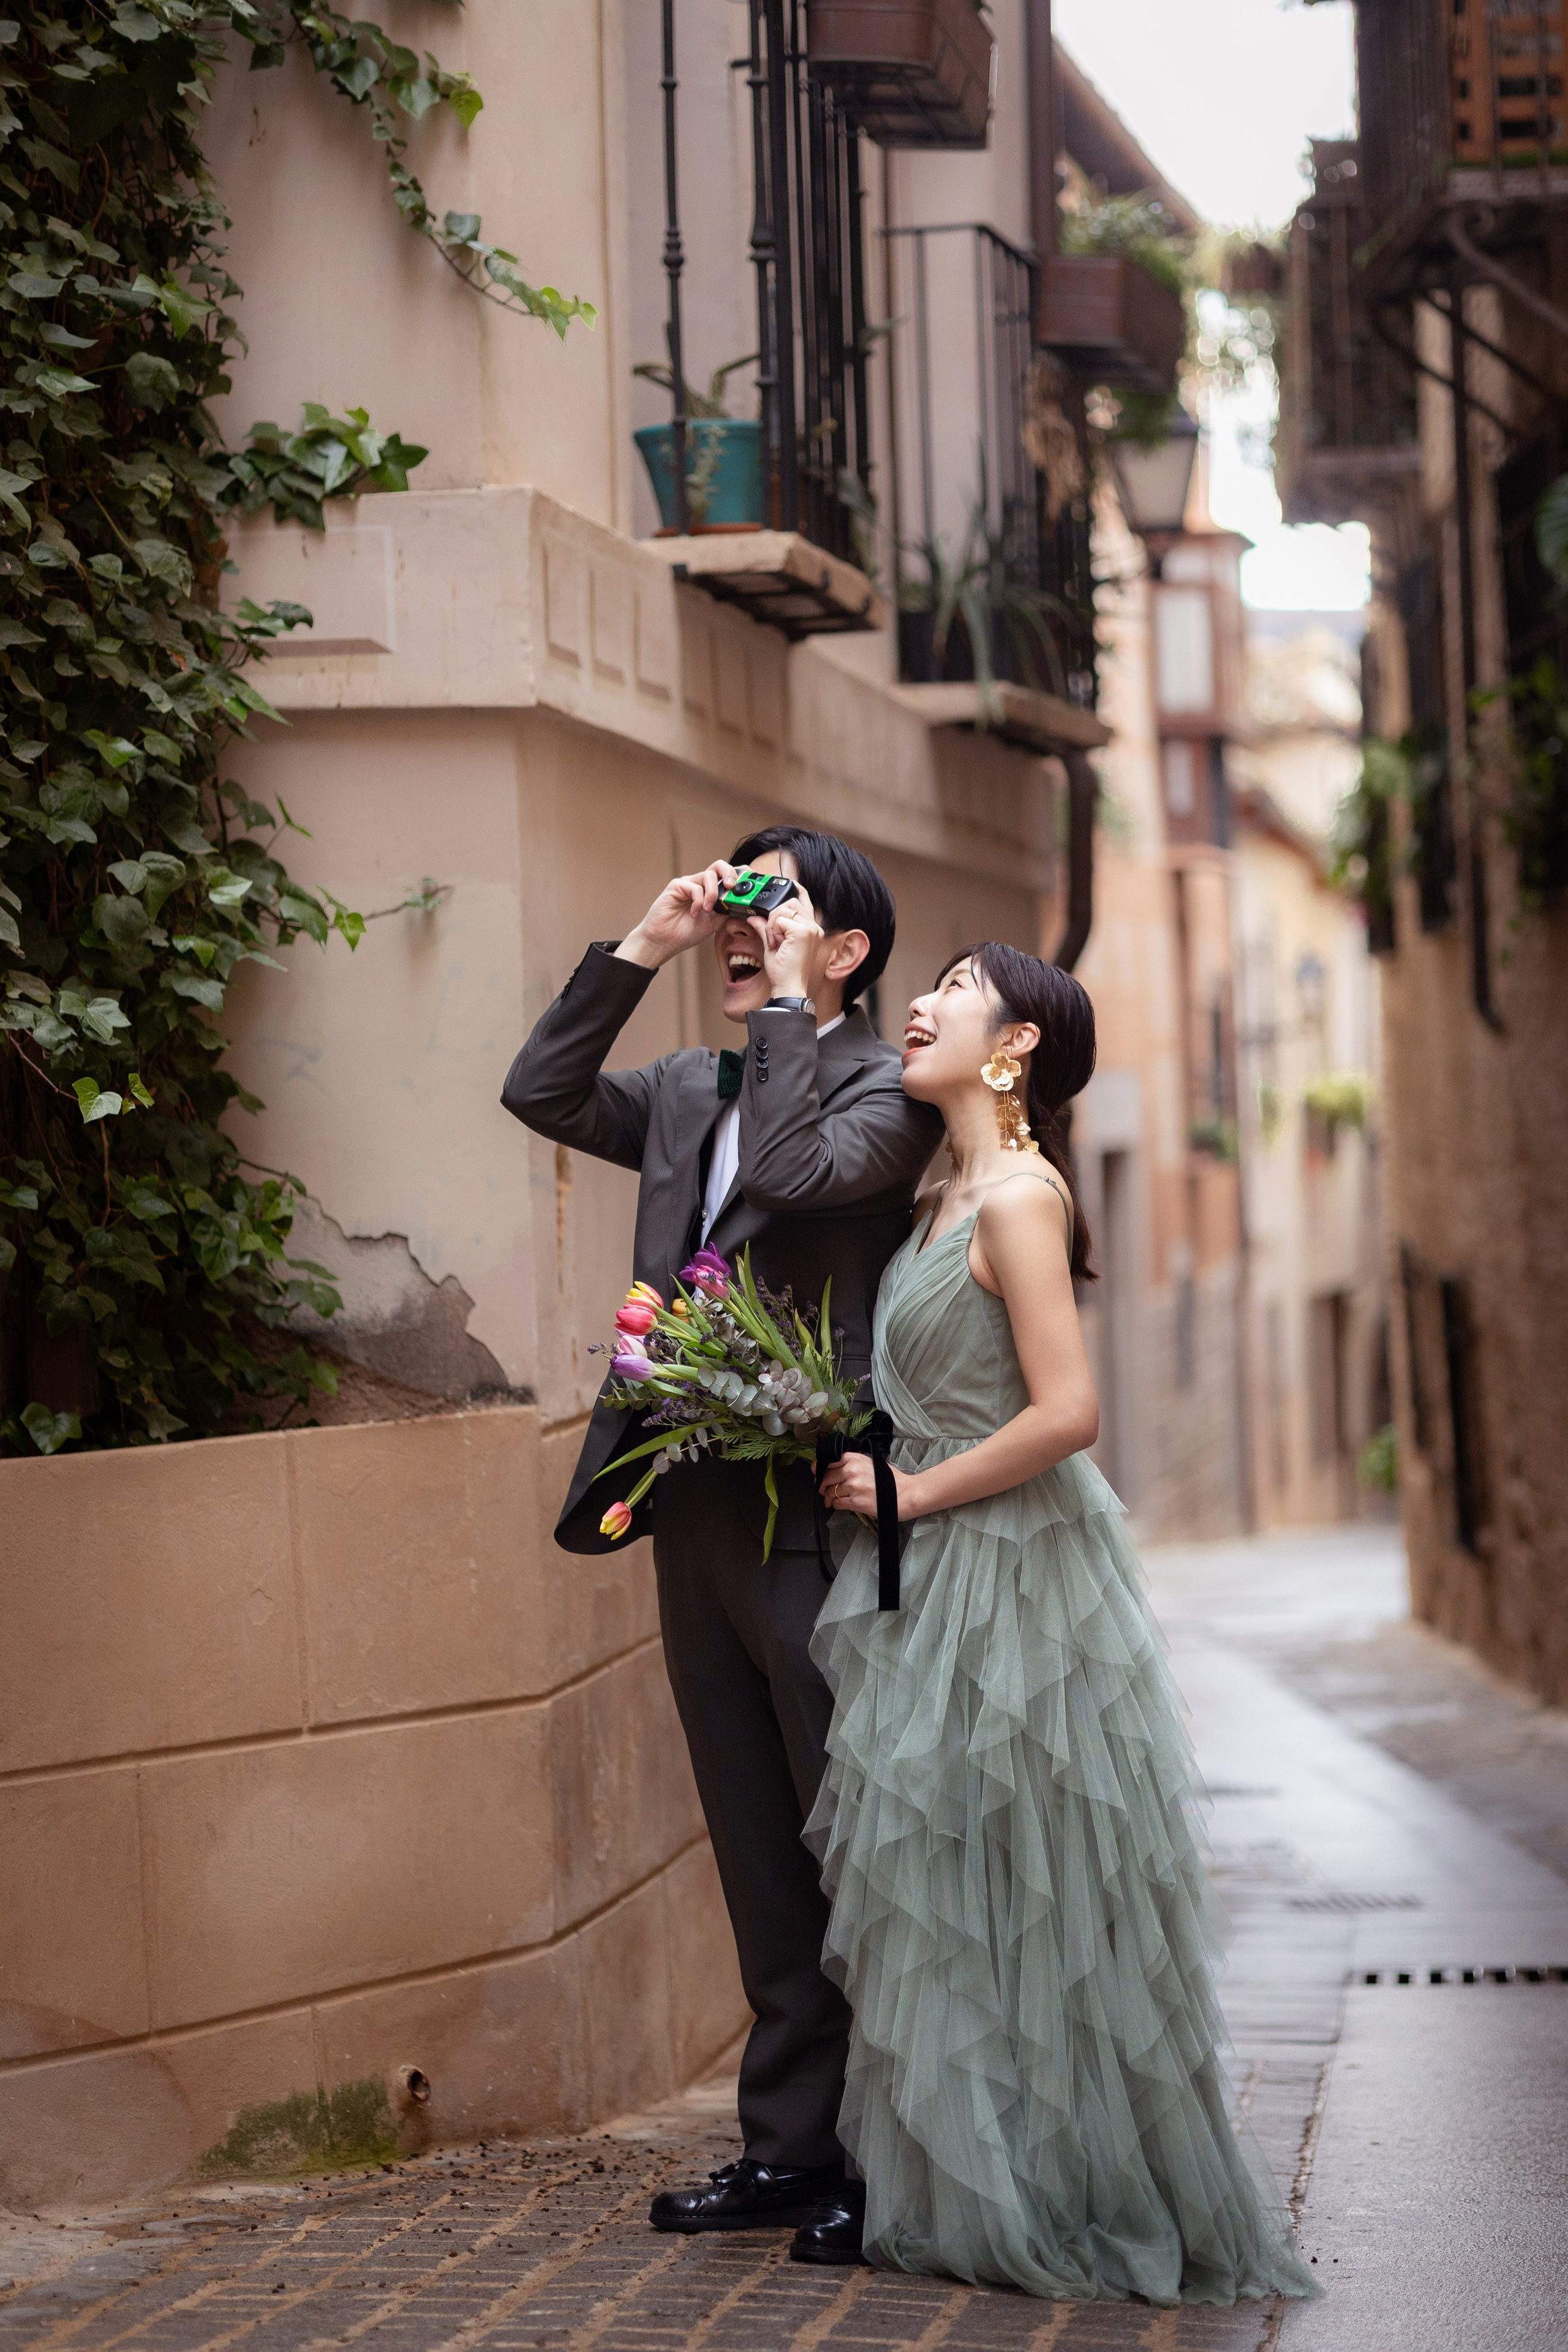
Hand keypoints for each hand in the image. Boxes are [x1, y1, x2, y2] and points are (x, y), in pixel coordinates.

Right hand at [616, 862, 738, 969]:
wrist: (664, 941)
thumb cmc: (686, 932)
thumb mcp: (715, 922)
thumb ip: (727, 909)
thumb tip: (746, 901)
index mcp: (710, 891)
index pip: (727, 876)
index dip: (739, 875)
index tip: (750, 882)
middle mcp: (700, 884)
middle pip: (719, 866)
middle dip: (730, 873)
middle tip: (731, 887)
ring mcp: (688, 884)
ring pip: (709, 875)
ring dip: (713, 894)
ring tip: (707, 910)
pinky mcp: (676, 886)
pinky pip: (695, 886)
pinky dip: (698, 900)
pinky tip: (694, 913)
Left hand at [752, 881, 823, 998]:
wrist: (788, 987)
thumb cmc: (784, 972)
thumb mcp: (772, 945)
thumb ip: (765, 928)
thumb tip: (753, 916)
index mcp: (811, 929)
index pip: (805, 900)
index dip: (796, 889)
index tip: (789, 883)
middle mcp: (814, 927)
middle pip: (790, 901)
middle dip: (775, 916)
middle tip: (773, 938)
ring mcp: (810, 928)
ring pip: (783, 909)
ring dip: (773, 925)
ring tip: (775, 943)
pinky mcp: (803, 932)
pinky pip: (779, 920)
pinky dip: (772, 932)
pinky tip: (776, 945)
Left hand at [817, 1452, 918, 1520]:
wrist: (905, 1494)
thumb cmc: (889, 1479)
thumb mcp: (870, 1463)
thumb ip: (853, 1463)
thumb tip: (835, 1468)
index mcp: (854, 1458)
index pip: (827, 1461)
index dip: (819, 1468)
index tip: (817, 1473)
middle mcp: (851, 1470)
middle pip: (825, 1477)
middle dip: (821, 1485)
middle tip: (823, 1490)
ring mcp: (852, 1486)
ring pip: (829, 1492)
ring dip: (828, 1497)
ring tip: (830, 1500)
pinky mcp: (855, 1501)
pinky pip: (837, 1503)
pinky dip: (835, 1505)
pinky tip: (839, 1505)